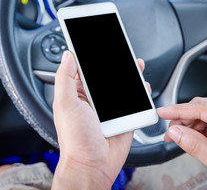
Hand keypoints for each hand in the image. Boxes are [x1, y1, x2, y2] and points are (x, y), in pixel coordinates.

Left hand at [52, 51, 147, 188]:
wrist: (93, 165)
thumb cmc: (75, 139)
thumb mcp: (64, 104)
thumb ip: (64, 78)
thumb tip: (68, 55)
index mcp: (77, 93)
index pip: (84, 68)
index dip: (90, 55)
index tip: (95, 42)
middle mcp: (94, 99)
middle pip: (105, 75)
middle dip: (114, 62)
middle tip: (121, 49)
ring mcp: (110, 108)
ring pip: (121, 85)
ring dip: (129, 74)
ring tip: (134, 63)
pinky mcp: (124, 116)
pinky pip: (134, 100)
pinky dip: (140, 91)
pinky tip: (142, 85)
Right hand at [158, 97, 206, 189]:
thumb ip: (195, 145)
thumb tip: (175, 131)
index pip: (200, 108)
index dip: (177, 110)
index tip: (161, 113)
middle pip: (202, 106)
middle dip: (183, 118)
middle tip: (172, 134)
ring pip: (206, 110)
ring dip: (192, 123)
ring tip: (185, 139)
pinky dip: (202, 125)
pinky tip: (200, 138)